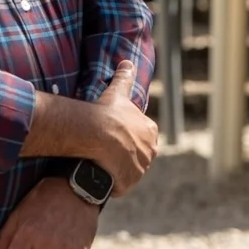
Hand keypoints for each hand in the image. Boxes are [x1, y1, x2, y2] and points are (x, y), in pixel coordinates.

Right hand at [91, 60, 157, 195]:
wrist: (98, 132)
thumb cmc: (107, 112)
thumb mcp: (118, 92)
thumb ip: (124, 78)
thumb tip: (127, 62)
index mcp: (151, 132)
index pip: (141, 138)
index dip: (126, 138)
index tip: (113, 137)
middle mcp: (150, 151)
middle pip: (135, 156)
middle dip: (122, 156)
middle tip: (103, 152)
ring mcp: (140, 169)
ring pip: (127, 172)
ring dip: (115, 170)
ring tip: (99, 164)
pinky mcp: (129, 182)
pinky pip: (119, 186)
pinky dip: (110, 184)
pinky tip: (99, 176)